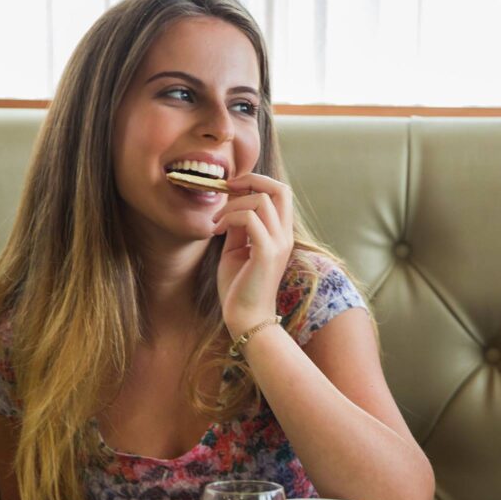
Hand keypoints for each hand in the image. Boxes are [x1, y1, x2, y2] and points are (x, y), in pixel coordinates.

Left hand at [212, 173, 293, 337]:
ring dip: (233, 205)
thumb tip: (231, 206)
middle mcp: (284, 236)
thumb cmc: (239, 288)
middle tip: (227, 188)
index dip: (256, 182)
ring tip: (216, 222)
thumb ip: (238, 227)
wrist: (247, 319)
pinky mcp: (267, 253)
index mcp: (280, 234)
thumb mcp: (237, 250)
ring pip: (261, 200)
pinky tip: (216, 231)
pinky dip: (229, 218)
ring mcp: (278, 244)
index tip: (230, 189)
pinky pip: (250, 219)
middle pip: (280, 189)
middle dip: (251, 180)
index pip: (280, 193)